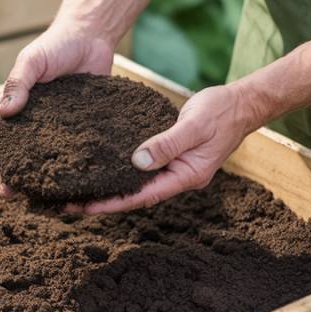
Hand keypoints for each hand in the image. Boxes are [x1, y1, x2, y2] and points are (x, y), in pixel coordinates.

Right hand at [0, 21, 115, 195]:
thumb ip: (18, 82)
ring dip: (38, 176)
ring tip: (36, 196)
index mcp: (16, 105)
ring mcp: (58, 127)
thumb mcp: (32, 60)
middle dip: (11, 173)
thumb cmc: (56, 46)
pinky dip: (69, 166)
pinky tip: (72, 182)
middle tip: (8, 193)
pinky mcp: (81, 128)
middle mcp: (35, 120)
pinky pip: (74, 150)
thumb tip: (4, 111)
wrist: (92, 37)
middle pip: (18, 153)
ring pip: (45, 157)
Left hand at [80, 83, 256, 213]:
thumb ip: (167, 143)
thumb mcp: (194, 126)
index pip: (143, 196)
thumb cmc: (221, 113)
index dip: (113, 203)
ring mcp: (174, 168)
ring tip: (78, 190)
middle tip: (69, 204)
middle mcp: (178, 177)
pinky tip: (101, 166)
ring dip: (109, 187)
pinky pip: (141, 167)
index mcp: (186, 176)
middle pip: (136, 195)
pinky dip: (121, 169)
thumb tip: (138, 161)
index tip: (86, 208)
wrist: (240, 104)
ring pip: (136, 183)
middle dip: (104, 201)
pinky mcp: (170, 155)